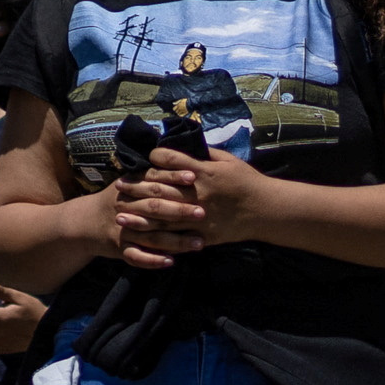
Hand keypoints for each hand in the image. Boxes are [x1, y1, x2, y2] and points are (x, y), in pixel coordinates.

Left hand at [113, 146, 269, 266]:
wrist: (266, 210)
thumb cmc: (247, 181)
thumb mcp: (227, 160)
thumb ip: (204, 154)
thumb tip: (184, 145)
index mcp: (203, 171)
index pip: (170, 160)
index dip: (154, 157)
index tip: (145, 158)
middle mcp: (197, 193)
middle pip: (160, 188)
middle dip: (137, 187)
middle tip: (118, 187)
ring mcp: (199, 216)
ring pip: (163, 216)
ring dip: (139, 215)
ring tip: (121, 215)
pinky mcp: (203, 234)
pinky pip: (177, 237)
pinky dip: (159, 238)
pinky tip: (143, 238)